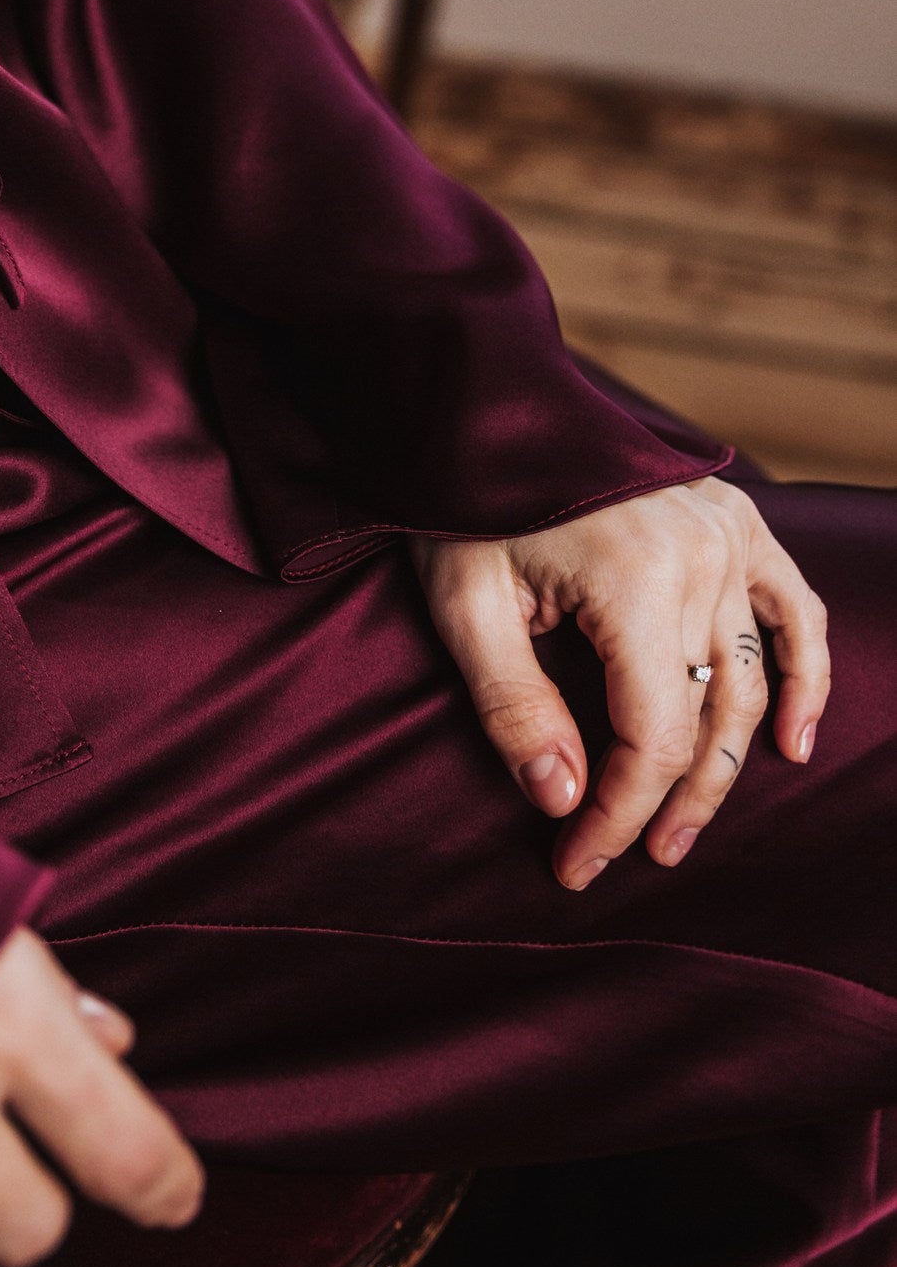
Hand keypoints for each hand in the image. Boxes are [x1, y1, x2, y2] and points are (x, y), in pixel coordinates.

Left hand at [412, 477, 829, 892]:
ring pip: (749, 679)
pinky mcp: (737, 521)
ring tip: (683, 827)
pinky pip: (794, 611)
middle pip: (703, 717)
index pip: (648, 736)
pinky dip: (804, 677)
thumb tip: (565, 801)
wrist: (485, 402)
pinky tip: (793, 743)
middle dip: (664, 801)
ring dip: (725, 763)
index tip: (577, 863)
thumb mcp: (463, 605)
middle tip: (628, 858)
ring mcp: (728, 535)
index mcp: (634, 579)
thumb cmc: (462, 501)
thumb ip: (514, 706)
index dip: (618, 812)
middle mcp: (701, 558)